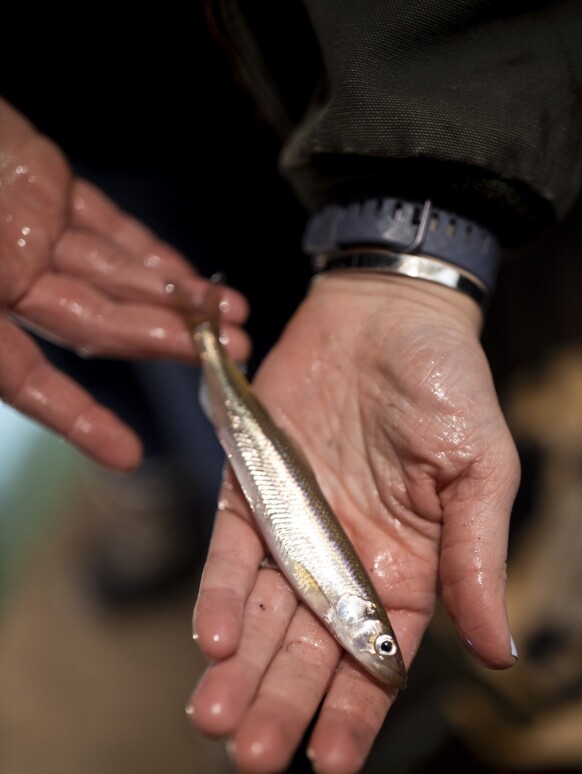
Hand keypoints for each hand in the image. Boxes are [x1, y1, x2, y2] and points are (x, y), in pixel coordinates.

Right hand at [0, 98, 249, 468]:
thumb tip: (9, 337)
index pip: (23, 375)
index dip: (73, 416)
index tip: (125, 454)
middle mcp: (3, 280)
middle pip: (93, 322)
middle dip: (163, 339)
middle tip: (225, 353)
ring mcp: (28, 232)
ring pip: (112, 274)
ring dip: (175, 297)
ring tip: (231, 317)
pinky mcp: (45, 183)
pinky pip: (107, 226)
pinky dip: (151, 252)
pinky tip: (195, 278)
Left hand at [189, 272, 519, 773]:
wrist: (387, 311)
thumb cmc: (449, 386)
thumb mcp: (482, 473)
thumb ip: (478, 561)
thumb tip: (502, 653)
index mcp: (408, 569)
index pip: (377, 658)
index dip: (355, 712)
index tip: (329, 763)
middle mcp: (345, 561)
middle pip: (309, 649)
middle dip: (282, 703)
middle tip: (253, 758)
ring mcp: (294, 527)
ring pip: (260, 614)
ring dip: (238, 668)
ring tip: (215, 721)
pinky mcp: (252, 487)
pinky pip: (231, 550)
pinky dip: (218, 592)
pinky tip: (210, 639)